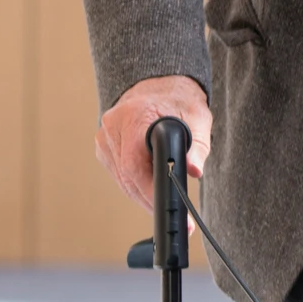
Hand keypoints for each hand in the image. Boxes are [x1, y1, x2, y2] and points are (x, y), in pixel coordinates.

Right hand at [97, 74, 210, 209]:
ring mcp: (104, 136)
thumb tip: (193, 171)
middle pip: (126, 176)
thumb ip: (198, 147)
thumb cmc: (180, 100)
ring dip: (142, 195)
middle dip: (150, 200)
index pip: (134, 164)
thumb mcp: (198, 120)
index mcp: (134, 116)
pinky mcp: (104, 145)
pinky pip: (118, 173)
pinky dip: (134, 184)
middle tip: (177, 218)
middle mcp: (113, 125)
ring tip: (165, 207)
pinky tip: (150, 191)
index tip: (166, 207)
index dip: (150, 191)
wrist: (160, 84)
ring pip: (121, 179)